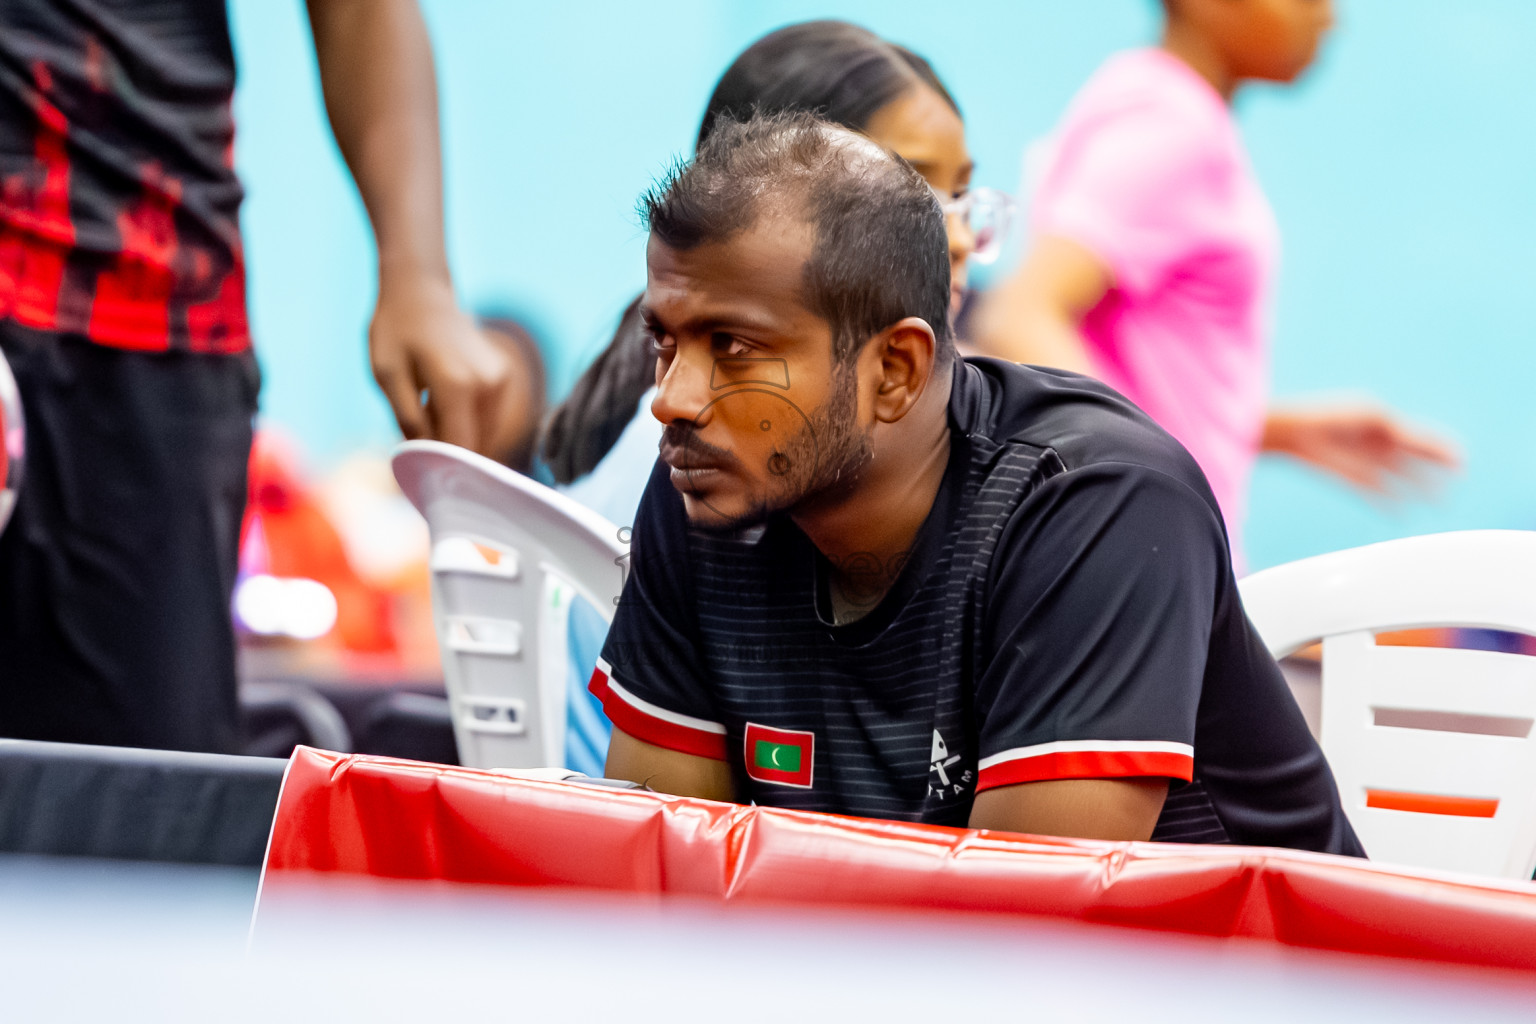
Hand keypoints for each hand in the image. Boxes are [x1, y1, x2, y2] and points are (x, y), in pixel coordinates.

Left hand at [367, 276, 522, 457]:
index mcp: (458, 385)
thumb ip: (409, 423)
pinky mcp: (506, 380)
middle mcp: (489, 385)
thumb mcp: (388, 378)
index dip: (445, 474)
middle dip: (452, 462)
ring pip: (486, 437)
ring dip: (460, 444)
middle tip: (421, 465)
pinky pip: (489, 422)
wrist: (421, 291)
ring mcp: (503, 381)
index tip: (426, 489)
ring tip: (429, 427)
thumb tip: (426, 463)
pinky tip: (443, 413)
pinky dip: (468, 428)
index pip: (461, 449)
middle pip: (477, 447)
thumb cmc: (396, 332)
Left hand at [1262, 404, 1459, 496]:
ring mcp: (1365, 461)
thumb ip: (1394, 429)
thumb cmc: (1329, 416)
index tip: (1461, 459)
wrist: (1294, 432)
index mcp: (1384, 423)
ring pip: (1399, 478)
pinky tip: (1402, 514)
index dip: (1440, 449)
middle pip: (1414, 458)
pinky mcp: (1350, 477)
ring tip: (1440, 503)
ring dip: (1419, 489)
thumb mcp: (1369, 415)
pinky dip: (1388, 503)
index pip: (1419, 438)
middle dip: (1436, 469)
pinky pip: (1375, 493)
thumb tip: (1414, 441)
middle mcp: (1377, 443)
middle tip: (1461, 479)